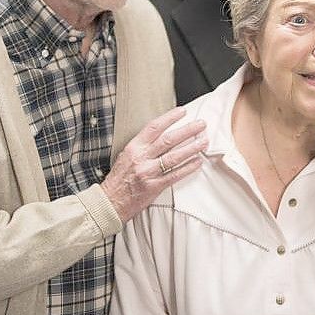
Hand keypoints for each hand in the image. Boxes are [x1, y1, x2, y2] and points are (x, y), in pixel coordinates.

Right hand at [101, 107, 206, 222]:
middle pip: (168, 140)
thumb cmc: (119, 178)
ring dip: (192, 148)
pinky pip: (175, 175)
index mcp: (134, 148)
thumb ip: (143, 146)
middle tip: (201, 124)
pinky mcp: (154, 187)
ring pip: (174, 157)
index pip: (154, 127)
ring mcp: (148, 173)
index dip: (170, 118)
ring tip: (204, 141)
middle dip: (187, 130)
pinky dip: (188, 168)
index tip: (183, 112)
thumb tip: (163, 134)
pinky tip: (198, 162)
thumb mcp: (126, 155)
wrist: (110, 202)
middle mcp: (141, 158)